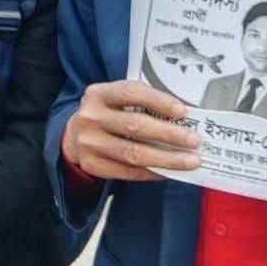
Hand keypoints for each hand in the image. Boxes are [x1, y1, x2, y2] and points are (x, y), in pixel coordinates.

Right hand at [60, 80, 200, 180]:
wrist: (73, 137)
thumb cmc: (106, 114)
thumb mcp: (115, 99)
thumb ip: (142, 102)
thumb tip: (184, 118)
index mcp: (98, 94)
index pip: (130, 92)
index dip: (158, 101)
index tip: (182, 111)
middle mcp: (90, 117)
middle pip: (134, 126)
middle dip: (169, 134)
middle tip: (194, 140)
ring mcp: (89, 143)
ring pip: (133, 153)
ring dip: (166, 159)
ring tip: (190, 161)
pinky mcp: (92, 165)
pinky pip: (128, 172)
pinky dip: (153, 173)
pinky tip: (170, 172)